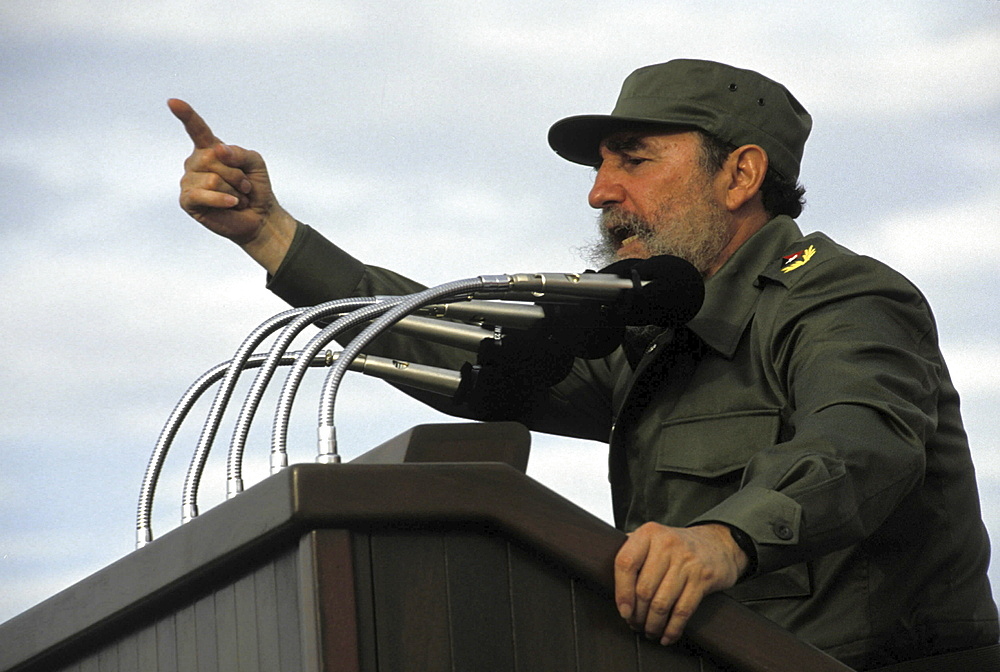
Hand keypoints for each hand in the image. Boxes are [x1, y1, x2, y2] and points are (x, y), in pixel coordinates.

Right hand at [168, 98, 294, 272]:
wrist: (260, 217)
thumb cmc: (255, 188)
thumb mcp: (255, 163)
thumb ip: (240, 152)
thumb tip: (217, 151)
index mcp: (209, 149)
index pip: (197, 129)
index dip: (186, 115)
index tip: (172, 102)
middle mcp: (195, 163)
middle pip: (212, 158)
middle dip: (236, 173)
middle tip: (244, 186)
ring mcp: (189, 181)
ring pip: (212, 178)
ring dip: (234, 190)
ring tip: (237, 198)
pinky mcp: (188, 201)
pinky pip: (202, 194)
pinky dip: (222, 199)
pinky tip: (231, 204)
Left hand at [614, 522, 747, 645]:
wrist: (718, 543)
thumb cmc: (677, 546)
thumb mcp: (653, 538)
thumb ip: (632, 550)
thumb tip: (603, 574)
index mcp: (648, 533)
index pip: (626, 563)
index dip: (621, 591)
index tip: (623, 610)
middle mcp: (667, 544)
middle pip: (644, 589)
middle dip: (637, 614)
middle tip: (635, 624)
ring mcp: (687, 561)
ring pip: (662, 603)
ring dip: (653, 624)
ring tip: (649, 630)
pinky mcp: (703, 578)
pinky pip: (683, 610)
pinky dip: (672, 628)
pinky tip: (667, 635)